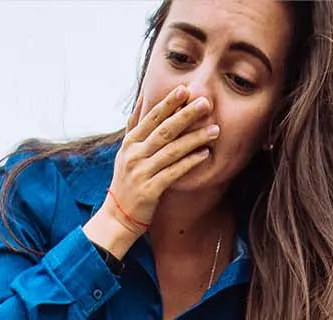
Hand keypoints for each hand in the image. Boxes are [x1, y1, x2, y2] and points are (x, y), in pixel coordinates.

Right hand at [110, 85, 219, 224]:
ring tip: (215, 130)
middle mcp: (134, 155)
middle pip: (163, 130)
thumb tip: (143, 97)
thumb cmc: (127, 180)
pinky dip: (189, 162)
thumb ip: (135, 125)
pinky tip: (205, 154)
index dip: (168, 103)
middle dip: (185, 115)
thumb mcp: (125, 150)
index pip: (151, 118)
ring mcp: (141, 172)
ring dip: (194, 139)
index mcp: (130, 143)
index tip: (184, 89)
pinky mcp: (150, 190)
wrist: (117, 216)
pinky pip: (173, 173)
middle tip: (205, 103)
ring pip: (171, 151)